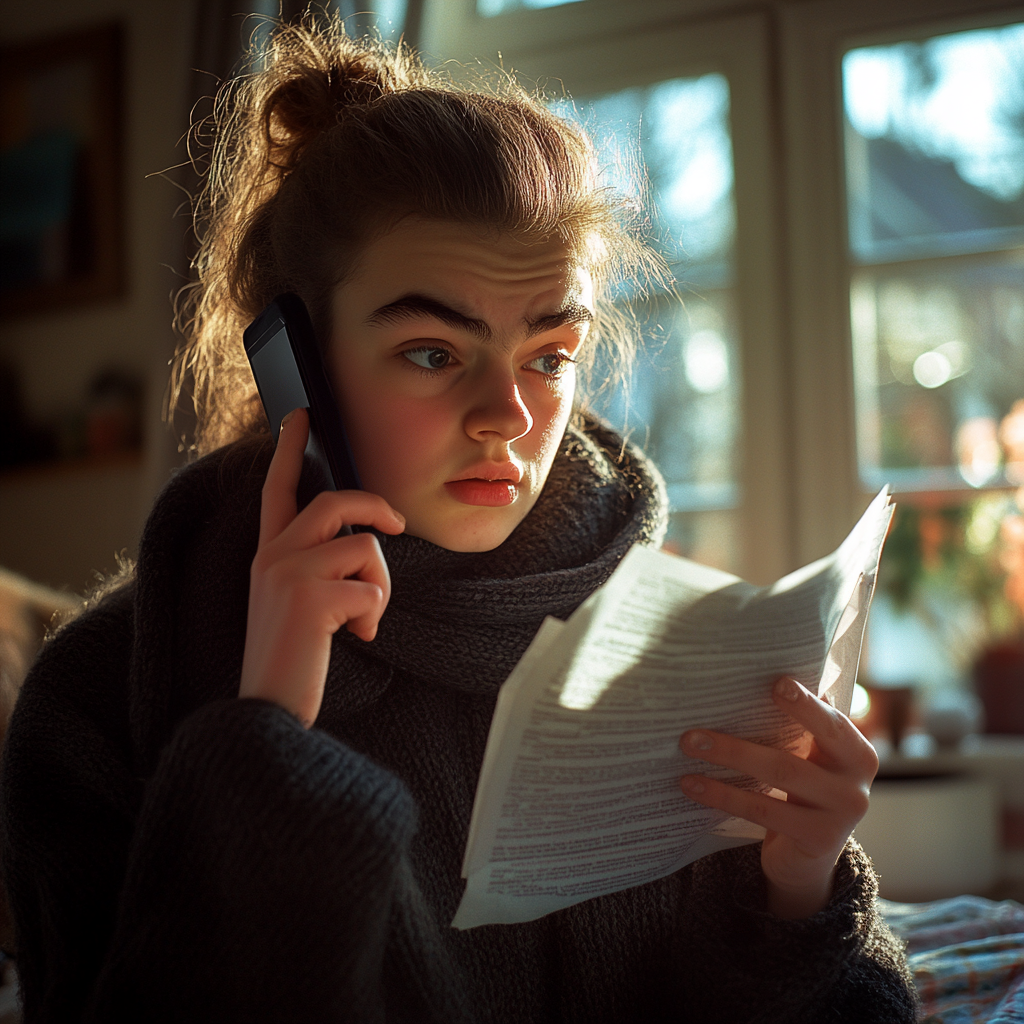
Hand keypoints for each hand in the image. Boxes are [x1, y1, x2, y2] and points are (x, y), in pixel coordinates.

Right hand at [239, 408, 405, 726]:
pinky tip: (356, 640)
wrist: (269, 710)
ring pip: (365, 549)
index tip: (299, 414)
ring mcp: (286, 573)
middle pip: (337, 502)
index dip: (289, 450)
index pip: (278, 489)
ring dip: (380, 588)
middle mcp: (271, 555)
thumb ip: (317, 566)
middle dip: (377, 510)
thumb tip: (363, 542)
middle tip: (398, 526)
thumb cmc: (292, 660)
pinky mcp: (308, 597)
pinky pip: (371, 588)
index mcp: (268, 554)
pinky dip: (375, 616)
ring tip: (361, 622)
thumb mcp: (298, 603)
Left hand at [679, 677, 878, 918]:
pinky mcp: (818, 841)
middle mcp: (856, 784)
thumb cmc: (803, 790)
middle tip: (696, 728)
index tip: (777, 683)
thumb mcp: (810, 759)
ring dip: (727, 758)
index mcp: (857, 752)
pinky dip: (723, 795)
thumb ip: (797, 728)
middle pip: (793, 755)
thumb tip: (746, 683)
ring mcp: (840, 816)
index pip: (831, 722)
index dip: (807, 704)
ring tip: (688, 745)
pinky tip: (691, 784)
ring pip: (776, 777)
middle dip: (741, 740)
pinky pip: (762, 811)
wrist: (810, 857)